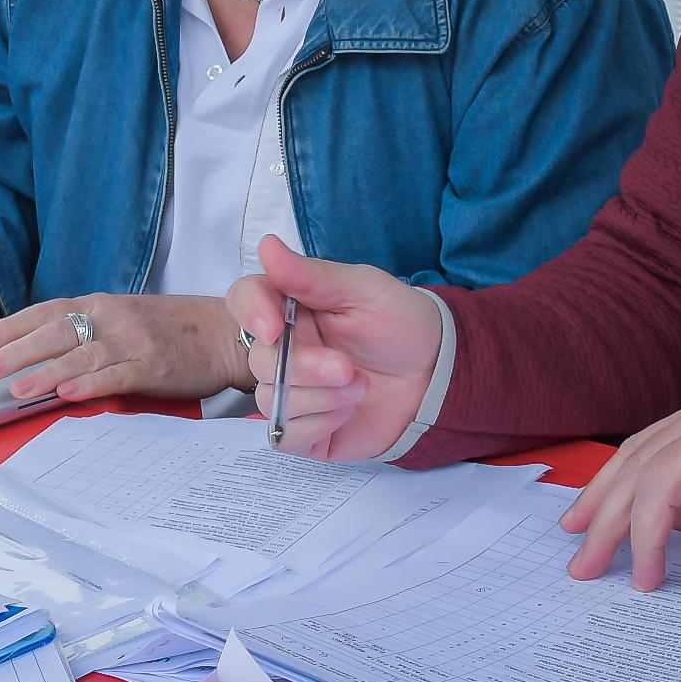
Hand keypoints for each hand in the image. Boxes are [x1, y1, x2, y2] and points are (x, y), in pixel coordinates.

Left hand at [0, 294, 247, 403]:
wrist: (226, 330)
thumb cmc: (177, 327)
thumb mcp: (128, 317)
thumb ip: (92, 327)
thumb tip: (48, 345)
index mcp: (104, 304)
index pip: (49, 310)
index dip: (13, 324)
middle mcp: (114, 318)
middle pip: (56, 331)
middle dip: (16, 349)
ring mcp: (133, 341)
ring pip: (80, 354)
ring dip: (45, 372)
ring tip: (16, 388)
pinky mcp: (153, 365)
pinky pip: (115, 375)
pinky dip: (88, 385)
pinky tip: (66, 394)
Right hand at [227, 236, 440, 459]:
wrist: (436, 374)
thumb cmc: (400, 323)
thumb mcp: (364, 290)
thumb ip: (312, 275)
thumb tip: (266, 247)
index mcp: (291, 306)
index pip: (244, 300)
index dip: (250, 312)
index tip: (272, 326)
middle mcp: (283, 348)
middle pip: (259, 359)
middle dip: (305, 367)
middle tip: (348, 367)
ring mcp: (291, 391)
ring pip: (271, 399)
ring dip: (321, 397)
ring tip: (360, 386)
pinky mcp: (304, 430)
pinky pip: (286, 435)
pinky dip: (319, 424)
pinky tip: (348, 411)